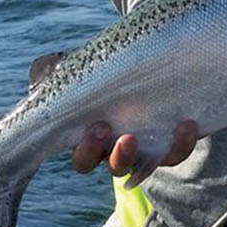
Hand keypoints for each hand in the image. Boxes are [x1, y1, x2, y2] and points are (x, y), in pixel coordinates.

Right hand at [28, 52, 198, 176]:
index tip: (95, 128)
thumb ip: (55, 69)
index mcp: (93, 137)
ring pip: (147, 166)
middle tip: (121, 136)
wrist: (151, 57)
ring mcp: (149, 145)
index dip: (87, 151)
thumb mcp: (80, 66)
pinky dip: (182, 143)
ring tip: (148, 134)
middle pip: (115, 168)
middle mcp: (120, 147)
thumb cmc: (104, 69)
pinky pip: (177, 151)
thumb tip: (39, 71)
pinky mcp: (175, 138)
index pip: (83, 159)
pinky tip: (186, 125)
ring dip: (148, 156)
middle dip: (117, 157)